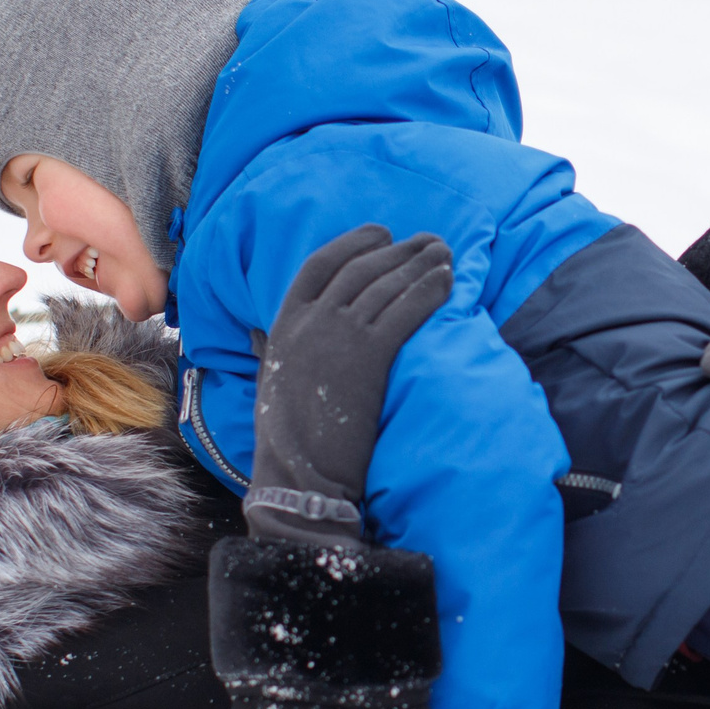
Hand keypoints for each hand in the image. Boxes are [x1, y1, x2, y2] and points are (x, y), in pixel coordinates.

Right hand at [245, 225, 452, 544]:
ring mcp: (339, 336)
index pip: (319, 264)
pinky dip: (428, 292)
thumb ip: (272, 350)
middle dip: (399, 250)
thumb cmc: (287, 438)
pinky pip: (405, 311)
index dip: (354, 243)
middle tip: (430, 241)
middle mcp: (310, 322)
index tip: (383, 234)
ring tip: (445, 253)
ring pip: (386, 285)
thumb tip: (262, 333)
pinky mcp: (369, 357)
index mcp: (283, 325)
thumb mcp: (270, 380)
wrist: (299, 475)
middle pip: (361, 268)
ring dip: (420, 264)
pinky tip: (447, 283)